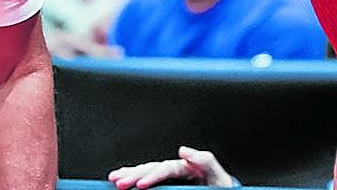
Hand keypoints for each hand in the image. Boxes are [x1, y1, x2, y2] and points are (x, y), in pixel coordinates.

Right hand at [109, 147, 236, 187]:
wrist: (222, 189)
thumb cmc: (220, 185)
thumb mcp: (218, 174)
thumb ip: (204, 161)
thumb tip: (183, 150)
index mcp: (186, 166)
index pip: (165, 169)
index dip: (152, 177)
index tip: (140, 185)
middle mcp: (175, 168)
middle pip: (150, 169)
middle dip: (133, 175)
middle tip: (119, 182)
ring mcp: (170, 175)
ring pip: (145, 171)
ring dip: (129, 174)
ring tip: (114, 179)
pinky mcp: (167, 181)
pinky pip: (147, 176)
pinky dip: (133, 174)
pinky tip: (121, 177)